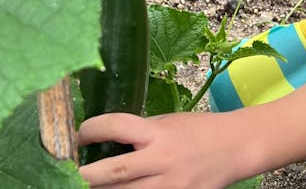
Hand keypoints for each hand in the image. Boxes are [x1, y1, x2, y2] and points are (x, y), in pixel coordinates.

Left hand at [77, 111, 242, 188]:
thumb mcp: (167, 122)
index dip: (91, 130)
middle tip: (69, 175)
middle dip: (85, 177)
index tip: (79, 135)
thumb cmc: (198, 130)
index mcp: (157, 133)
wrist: (236, 147)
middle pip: (114, 173)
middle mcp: (162, 160)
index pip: (115, 126)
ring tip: (88, 187)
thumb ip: (139, 134)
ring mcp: (172, 186)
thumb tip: (104, 142)